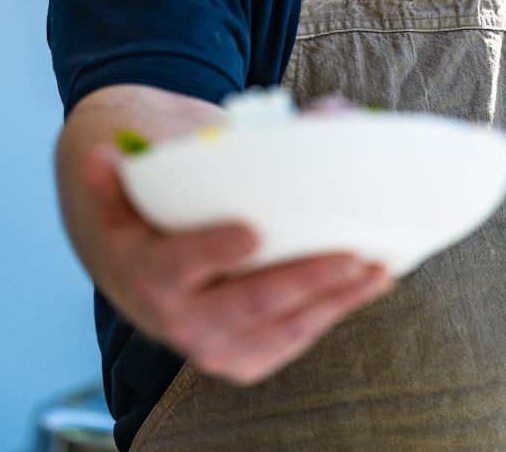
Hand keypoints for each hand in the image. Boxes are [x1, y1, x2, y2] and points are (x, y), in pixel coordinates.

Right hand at [78, 146, 394, 384]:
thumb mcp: (138, 177)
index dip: (213, 252)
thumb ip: (155, 153)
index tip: (252, 232)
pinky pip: (293, 338)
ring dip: (334, 300)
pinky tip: (370, 284)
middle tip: (350, 254)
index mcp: (140, 271)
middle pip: (246, 305)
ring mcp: (211, 348)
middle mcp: (174, 321)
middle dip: (303, 281)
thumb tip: (128, 147)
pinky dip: (334, 311)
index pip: (177, 265)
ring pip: (280, 329)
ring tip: (377, 268)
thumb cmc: (144, 206)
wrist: (129, 267)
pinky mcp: (244, 358)